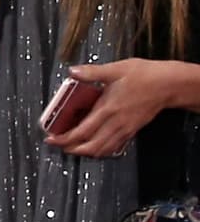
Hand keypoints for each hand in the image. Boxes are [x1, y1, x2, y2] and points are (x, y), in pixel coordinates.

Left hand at [49, 59, 185, 158]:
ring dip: (85, 152)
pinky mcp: (132, 130)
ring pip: (102, 150)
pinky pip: (114, 147)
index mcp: (108, 109)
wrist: (168, 85)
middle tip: (59, 145)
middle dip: (72, 149)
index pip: (82, 131)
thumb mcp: (116, 69)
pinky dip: (101, 150)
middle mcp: (115, 123)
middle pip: (90, 146)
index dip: (65, 139)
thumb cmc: (144, 75)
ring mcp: (125, 129)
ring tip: (72, 147)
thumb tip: (73, 71)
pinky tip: (94, 146)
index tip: (52, 139)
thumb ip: (92, 72)